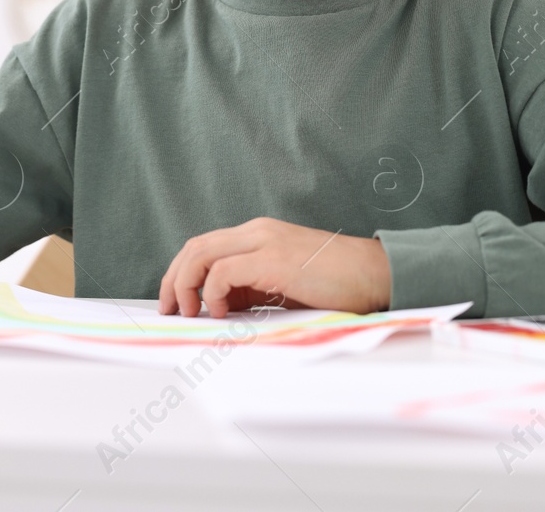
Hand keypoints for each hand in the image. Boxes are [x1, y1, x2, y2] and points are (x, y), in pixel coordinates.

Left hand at [157, 217, 391, 317]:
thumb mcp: (283, 284)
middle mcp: (258, 232)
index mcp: (259, 235)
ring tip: (189, 311)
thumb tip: (220, 306)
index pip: (204, 246)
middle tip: (169, 309)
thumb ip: (252, 288)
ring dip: (185, 284)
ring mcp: (265, 242)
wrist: (375, 275)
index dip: (180, 272)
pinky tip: (222, 311)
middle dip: (173, 278)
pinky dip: (213, 291)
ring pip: (202, 254)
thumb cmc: (336, 284)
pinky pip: (224, 271)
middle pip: (196, 246)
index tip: (174, 301)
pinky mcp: (274, 259)